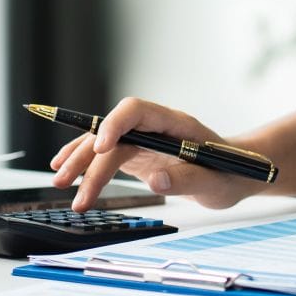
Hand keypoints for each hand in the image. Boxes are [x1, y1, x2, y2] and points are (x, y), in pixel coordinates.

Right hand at [50, 96, 262, 211]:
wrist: (235, 175)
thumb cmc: (230, 174)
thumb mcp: (216, 183)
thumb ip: (187, 179)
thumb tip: (155, 181)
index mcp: (175, 124)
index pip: (136, 111)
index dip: (115, 124)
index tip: (102, 147)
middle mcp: (154, 127)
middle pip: (113, 132)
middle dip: (88, 156)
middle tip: (70, 184)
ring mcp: (144, 139)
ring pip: (104, 143)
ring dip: (80, 161)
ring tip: (60, 183)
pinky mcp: (137, 154)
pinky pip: (105, 153)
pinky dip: (85, 160)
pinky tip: (64, 168)